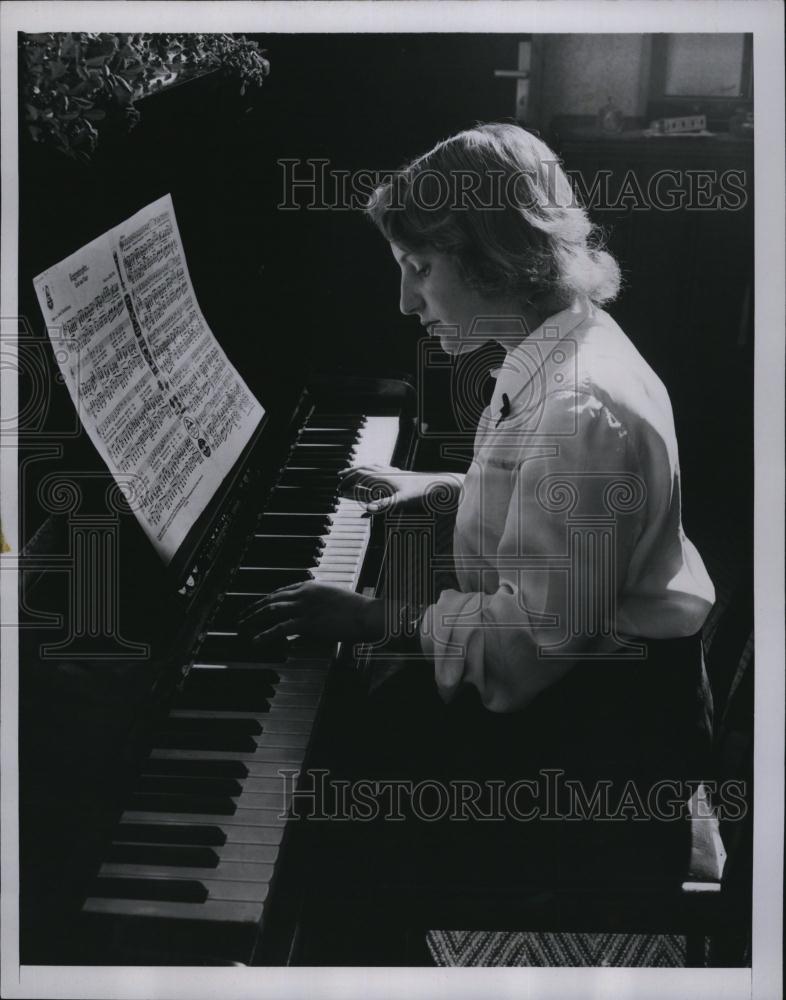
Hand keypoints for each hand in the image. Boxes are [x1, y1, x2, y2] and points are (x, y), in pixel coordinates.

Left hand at [237, 582, 384, 643]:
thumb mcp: (334, 599)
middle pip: (272, 598)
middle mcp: (304, 593)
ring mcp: (305, 607)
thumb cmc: (357, 610)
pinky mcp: (307, 622)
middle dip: (254, 607)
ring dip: (254, 618)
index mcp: (311, 586)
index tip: (258, 604)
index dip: (267, 598)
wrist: (367, 614)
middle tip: (242, 615)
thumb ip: (318, 604)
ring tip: (243, 626)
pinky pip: (280, 628)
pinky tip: (256, 640)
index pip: (282, 590)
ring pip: (271, 610)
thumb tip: (307, 618)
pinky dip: (265, 634)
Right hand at [338, 465, 462, 513]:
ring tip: (357, 471)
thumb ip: (384, 505)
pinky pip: (386, 469)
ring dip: (363, 468)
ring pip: (375, 466)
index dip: (348, 480)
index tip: (338, 487)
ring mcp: (396, 473)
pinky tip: (381, 474)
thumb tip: (367, 508)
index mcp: (384, 477)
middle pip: (365, 468)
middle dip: (351, 472)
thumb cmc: (425, 493)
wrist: (443, 486)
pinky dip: (377, 470)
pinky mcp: (404, 475)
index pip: (360, 475)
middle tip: (340, 476)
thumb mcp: (403, 501)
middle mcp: (389, 472)